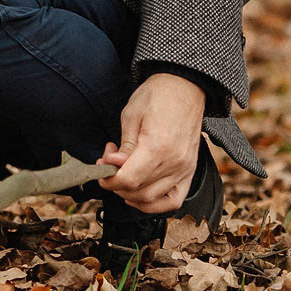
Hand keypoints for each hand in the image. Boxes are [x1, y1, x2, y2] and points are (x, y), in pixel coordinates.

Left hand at [99, 72, 206, 214]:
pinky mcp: (189, 171)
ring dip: (131, 193)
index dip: (109, 179)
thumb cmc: (158, 96)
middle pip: (139, 191)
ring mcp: (185, 169)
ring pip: (153, 199)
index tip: (101, 168)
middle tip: (109, 165)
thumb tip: (113, 166)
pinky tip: (139, 194)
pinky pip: (174, 200)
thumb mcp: (131, 116)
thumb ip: (123, 147)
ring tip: (123, 174)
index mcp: (158, 146)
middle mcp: (175, 163)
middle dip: (116, 184)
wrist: (185, 87)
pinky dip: (155, 203)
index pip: (129, 179)